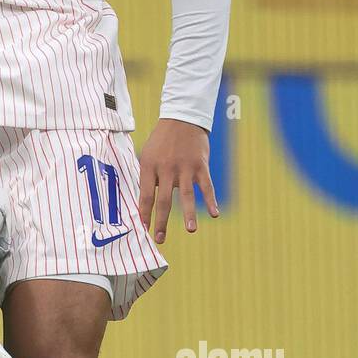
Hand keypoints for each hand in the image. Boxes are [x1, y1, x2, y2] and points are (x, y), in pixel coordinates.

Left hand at [138, 118, 217, 243]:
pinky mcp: (200, 165)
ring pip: (186, 195)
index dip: (144, 213)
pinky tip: (214, 214)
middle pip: (163, 200)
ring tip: (191, 230)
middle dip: (161, 222)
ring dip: (188, 214)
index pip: (145, 195)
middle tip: (159, 239)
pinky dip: (211, 200)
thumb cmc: (162, 140)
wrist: (182, 118)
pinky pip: (206, 186)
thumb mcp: (147, 154)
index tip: (143, 229)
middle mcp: (166, 169)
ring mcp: (184, 168)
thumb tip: (144, 202)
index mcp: (149, 167)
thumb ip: (147, 177)